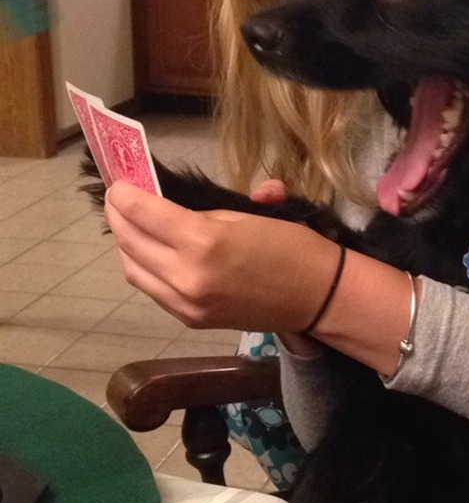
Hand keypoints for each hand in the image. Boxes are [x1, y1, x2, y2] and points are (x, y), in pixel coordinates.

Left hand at [104, 181, 343, 336]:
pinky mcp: (190, 320)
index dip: (124, 195)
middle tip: (118, 199)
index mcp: (202, 243)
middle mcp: (186, 277)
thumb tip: (164, 202)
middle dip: (118, 216)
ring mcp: (185, 304)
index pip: (142, 214)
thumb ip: (199, 210)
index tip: (119, 182)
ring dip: (126, 244)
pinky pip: (152, 290)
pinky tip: (151, 252)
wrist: (317, 296)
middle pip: (130, 242)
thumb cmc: (290, 246)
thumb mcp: (244, 214)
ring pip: (133, 270)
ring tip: (131, 224)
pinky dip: (144, 267)